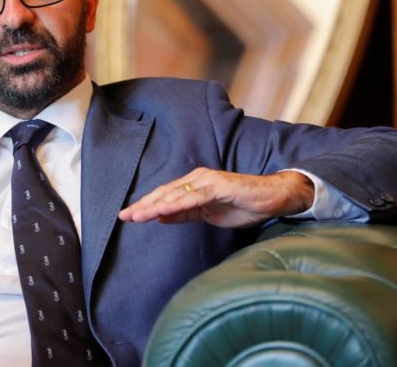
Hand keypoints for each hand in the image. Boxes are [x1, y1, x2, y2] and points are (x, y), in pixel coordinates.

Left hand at [117, 168, 314, 227]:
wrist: (272, 198)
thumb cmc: (242, 205)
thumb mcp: (208, 214)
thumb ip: (185, 214)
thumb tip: (160, 216)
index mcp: (194, 185)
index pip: (164, 196)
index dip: (146, 206)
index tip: (128, 216)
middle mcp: (197, 179)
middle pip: (164, 193)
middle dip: (143, 205)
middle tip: (124, 216)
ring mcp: (207, 181)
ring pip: (174, 195)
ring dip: (154, 205)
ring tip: (137, 215)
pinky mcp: (219, 186)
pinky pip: (193, 198)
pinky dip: (176, 204)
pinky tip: (162, 211)